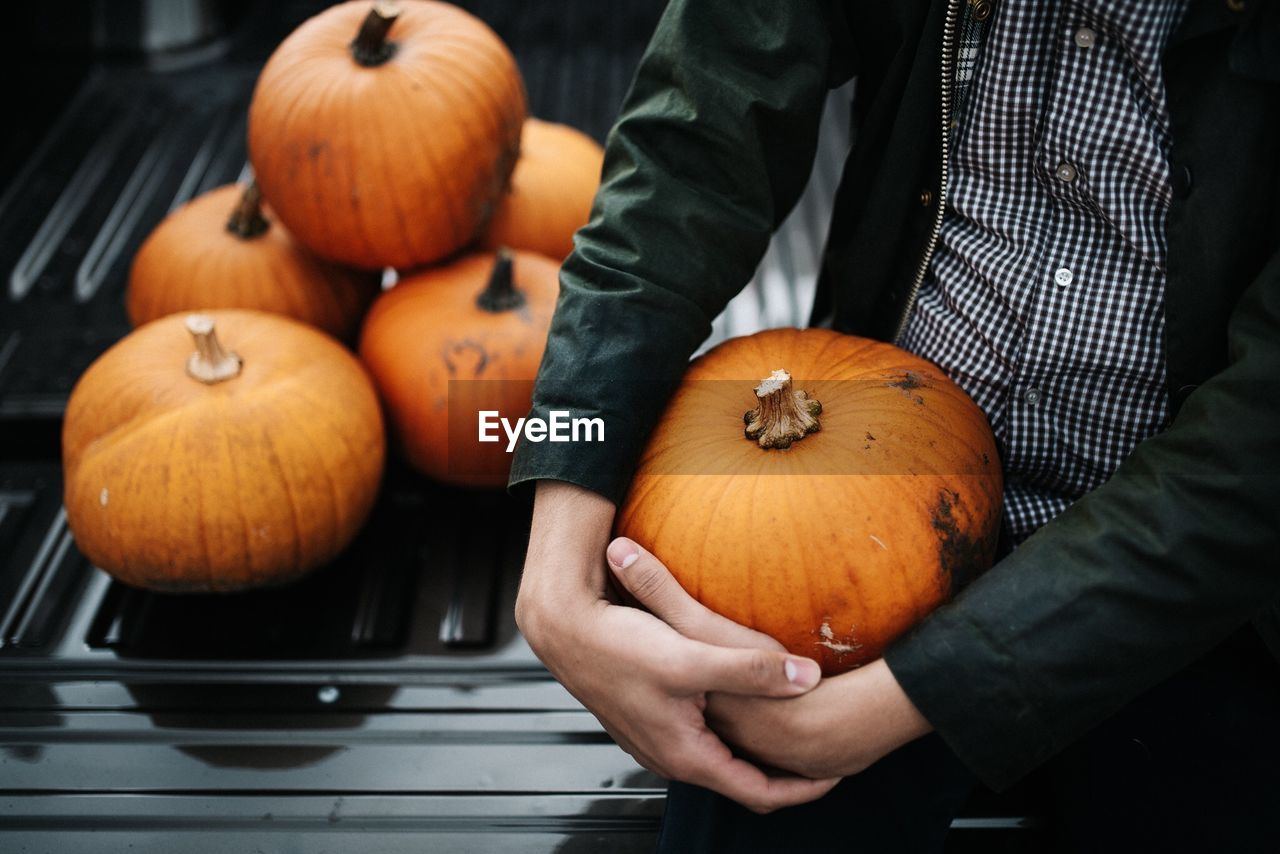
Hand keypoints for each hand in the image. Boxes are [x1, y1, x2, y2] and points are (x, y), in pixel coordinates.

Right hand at [515, 481, 838, 812]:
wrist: (566, 630)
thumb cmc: (620, 646)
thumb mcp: (693, 657)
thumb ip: (753, 670)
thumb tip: (808, 678)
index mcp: (687, 754)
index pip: (759, 793)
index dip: (803, 789)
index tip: (835, 772)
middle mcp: (672, 756)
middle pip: (742, 779)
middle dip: (784, 773)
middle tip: (821, 754)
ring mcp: (658, 739)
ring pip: (721, 757)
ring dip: (756, 750)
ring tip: (792, 730)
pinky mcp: (650, 717)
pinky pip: (701, 736)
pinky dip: (731, 732)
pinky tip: (742, 701)